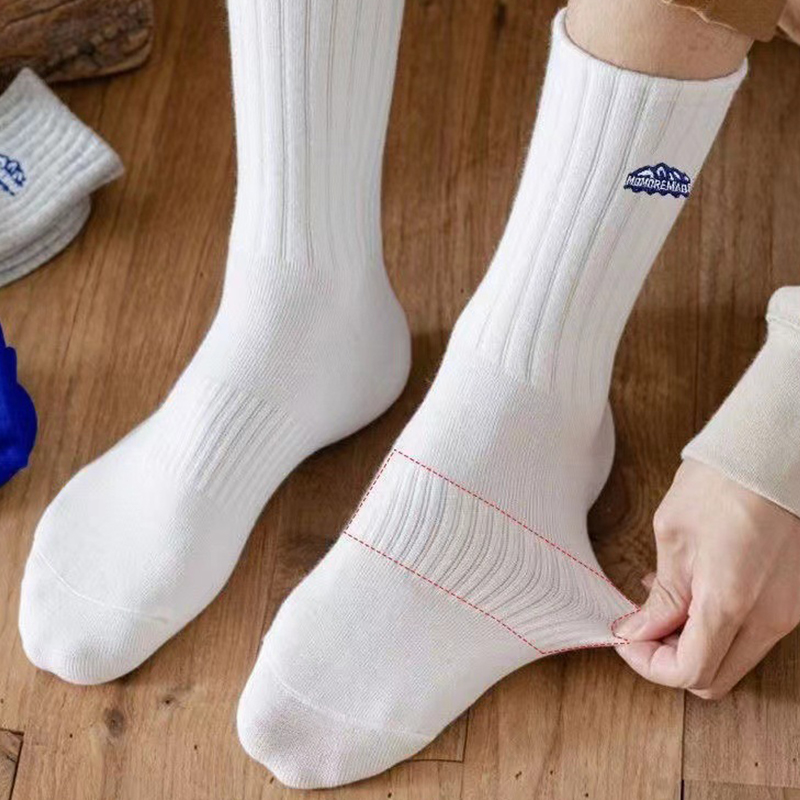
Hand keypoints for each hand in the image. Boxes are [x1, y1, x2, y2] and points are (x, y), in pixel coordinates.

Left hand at [615, 459, 799, 699]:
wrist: (769, 455)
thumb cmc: (719, 484)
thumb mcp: (673, 537)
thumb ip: (662, 596)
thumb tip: (638, 631)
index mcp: (730, 603)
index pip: (689, 672)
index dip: (649, 664)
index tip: (627, 640)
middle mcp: (768, 619)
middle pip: (715, 678)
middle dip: (671, 661)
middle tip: (642, 627)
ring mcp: (787, 612)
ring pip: (734, 658)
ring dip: (694, 643)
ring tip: (664, 600)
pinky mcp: (793, 600)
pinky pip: (752, 634)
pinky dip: (718, 626)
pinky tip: (694, 587)